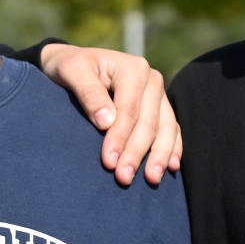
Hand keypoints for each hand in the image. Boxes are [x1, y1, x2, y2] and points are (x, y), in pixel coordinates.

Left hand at [36, 43, 179, 185]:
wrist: (75, 63)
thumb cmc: (71, 67)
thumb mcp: (71, 71)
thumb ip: (89, 93)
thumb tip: (106, 122)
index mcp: (134, 69)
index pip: (129, 111)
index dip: (120, 138)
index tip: (109, 163)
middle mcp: (152, 80)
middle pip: (148, 123)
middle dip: (137, 153)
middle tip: (124, 178)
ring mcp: (159, 95)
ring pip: (166, 129)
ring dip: (159, 156)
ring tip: (151, 180)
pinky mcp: (160, 108)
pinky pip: (172, 130)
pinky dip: (173, 148)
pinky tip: (171, 167)